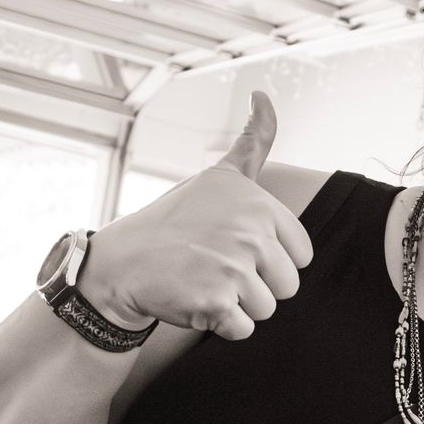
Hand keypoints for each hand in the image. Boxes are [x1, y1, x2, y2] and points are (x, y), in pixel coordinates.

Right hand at [80, 90, 313, 340]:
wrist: (122, 263)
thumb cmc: (176, 222)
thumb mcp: (219, 176)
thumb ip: (254, 142)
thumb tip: (263, 94)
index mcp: (260, 205)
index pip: (301, 255)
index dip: (270, 259)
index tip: (235, 247)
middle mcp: (250, 232)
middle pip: (288, 286)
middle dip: (255, 286)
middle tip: (215, 266)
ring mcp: (233, 267)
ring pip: (266, 309)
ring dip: (237, 306)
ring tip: (203, 281)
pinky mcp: (216, 301)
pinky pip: (244, 330)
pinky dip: (220, 324)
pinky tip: (194, 299)